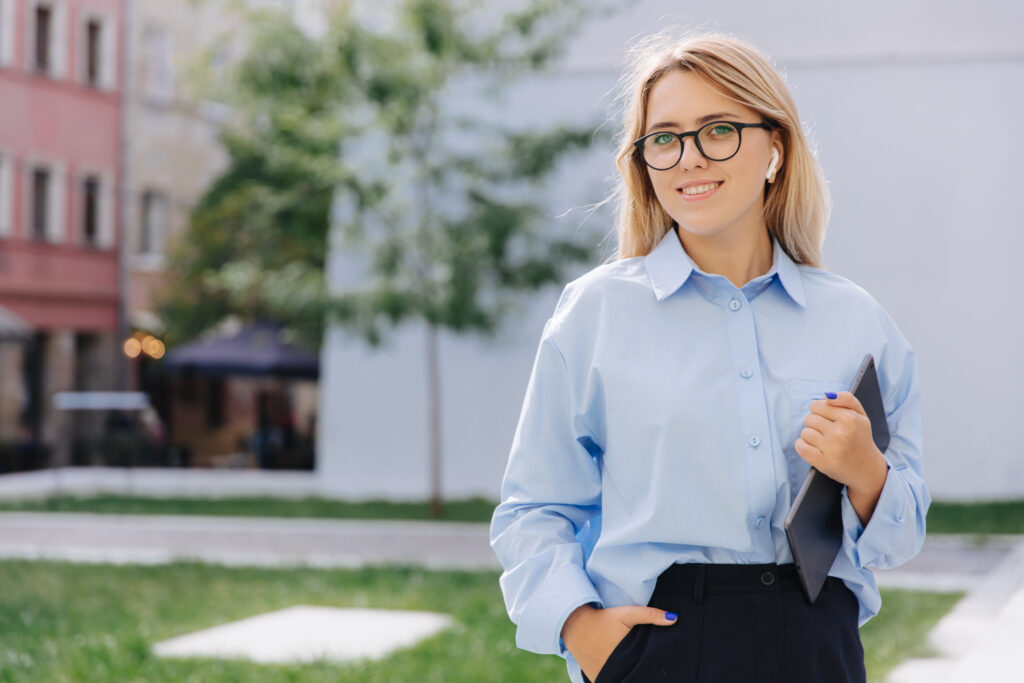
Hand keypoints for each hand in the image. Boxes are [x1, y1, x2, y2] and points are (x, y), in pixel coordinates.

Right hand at [561, 604, 675, 681]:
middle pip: (636, 674)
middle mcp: (616, 667)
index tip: (659, 665)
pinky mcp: (596, 678)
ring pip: (624, 678)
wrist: (575, 624)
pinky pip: (610, 681)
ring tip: (635, 669)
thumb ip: (650, 615)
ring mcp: (605, 675)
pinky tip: (622, 672)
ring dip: (630, 675)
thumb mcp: (627, 613)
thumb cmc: (603, 618)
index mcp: (628, 653)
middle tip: (645, 665)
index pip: (647, 665)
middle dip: (643, 671)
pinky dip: (617, 678)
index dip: (653, 666)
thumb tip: (674, 619)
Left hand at [794, 391, 888, 524]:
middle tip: (826, 432)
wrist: (867, 469)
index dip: (819, 412)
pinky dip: (802, 446)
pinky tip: (812, 448)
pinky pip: (800, 447)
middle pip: (809, 419)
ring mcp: (831, 449)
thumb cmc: (860, 438)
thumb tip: (827, 395)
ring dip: (810, 436)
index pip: (817, 406)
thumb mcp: (861, 416)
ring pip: (804, 433)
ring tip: (823, 442)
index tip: (827, 419)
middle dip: (815, 424)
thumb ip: (847, 399)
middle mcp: (841, 433)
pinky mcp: (823, 463)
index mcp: (849, 419)